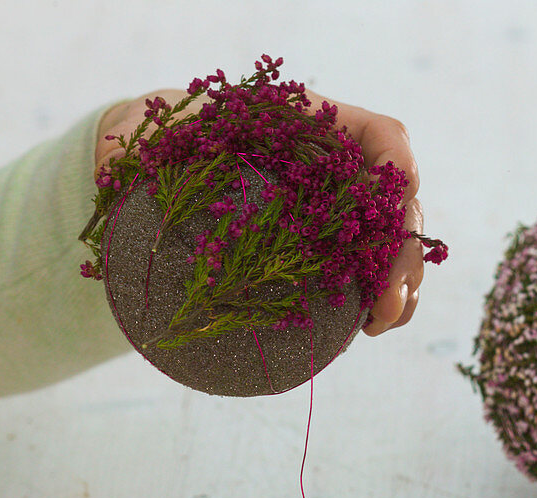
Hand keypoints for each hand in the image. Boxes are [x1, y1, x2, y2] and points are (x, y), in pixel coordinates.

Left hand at [94, 86, 425, 335]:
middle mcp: (347, 171)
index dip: (396, 161)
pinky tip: (365, 330)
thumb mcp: (165, 132)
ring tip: (383, 320)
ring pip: (397, 246)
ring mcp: (348, 216)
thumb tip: (133, 162)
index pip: (380, 135)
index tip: (400, 188)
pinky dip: (381, 304)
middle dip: (403, 249)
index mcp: (320, 128)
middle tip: (389, 295)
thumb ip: (163, 142)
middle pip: (399, 205)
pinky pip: (373, 277)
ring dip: (401, 284)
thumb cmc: (172, 146)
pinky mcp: (338, 254)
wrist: (173, 172)